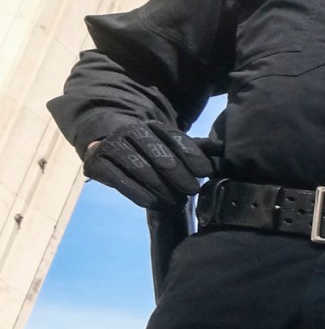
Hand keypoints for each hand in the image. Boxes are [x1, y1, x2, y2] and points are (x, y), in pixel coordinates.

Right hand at [83, 122, 211, 210]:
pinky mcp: (97, 163)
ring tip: (176, 203)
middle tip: (193, 190)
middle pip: (159, 153)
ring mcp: (113, 146)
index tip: (206, 172)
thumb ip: (196, 147)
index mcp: (155, 126)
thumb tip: (223, 148)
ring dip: (160, 186)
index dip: (192, 155)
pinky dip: (136, 192)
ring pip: (139, 167)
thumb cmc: (150, 149)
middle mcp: (133, 131)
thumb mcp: (172, 145)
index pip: (176, 139)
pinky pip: (118, 179)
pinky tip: (151, 203)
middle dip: (178, 173)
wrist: (106, 143)